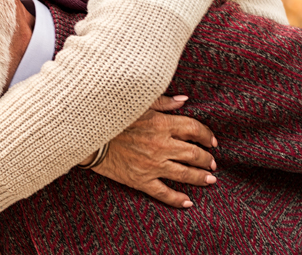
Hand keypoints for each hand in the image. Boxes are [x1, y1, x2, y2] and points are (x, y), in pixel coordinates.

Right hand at [92, 95, 217, 207]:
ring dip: (200, 177)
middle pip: (194, 154)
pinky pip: (163, 192)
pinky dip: (177, 199)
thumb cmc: (113, 118)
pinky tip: (188, 202)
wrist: (88, 136)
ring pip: (184, 174)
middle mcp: (161, 145)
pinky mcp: (140, 180)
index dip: (207, 135)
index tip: (212, 141)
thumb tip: (184, 100)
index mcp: (161, 124)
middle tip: (213, 163)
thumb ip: (163, 102)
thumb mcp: (139, 104)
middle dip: (207, 159)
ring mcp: (152, 165)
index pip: (194, 129)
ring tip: (210, 180)